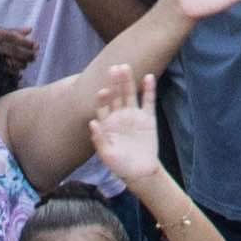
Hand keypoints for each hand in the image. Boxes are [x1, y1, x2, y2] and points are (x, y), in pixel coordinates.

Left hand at [86, 64, 170, 185]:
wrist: (140, 172)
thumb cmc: (120, 165)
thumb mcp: (107, 155)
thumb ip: (99, 139)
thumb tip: (92, 123)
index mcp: (107, 123)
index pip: (103, 106)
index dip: (103, 99)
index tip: (103, 92)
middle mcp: (119, 116)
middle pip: (116, 96)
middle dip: (115, 83)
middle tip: (114, 68)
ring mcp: (134, 115)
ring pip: (130, 94)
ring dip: (128, 81)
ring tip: (125, 68)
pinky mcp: (148, 118)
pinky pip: (148, 101)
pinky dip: (149, 89)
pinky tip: (148, 77)